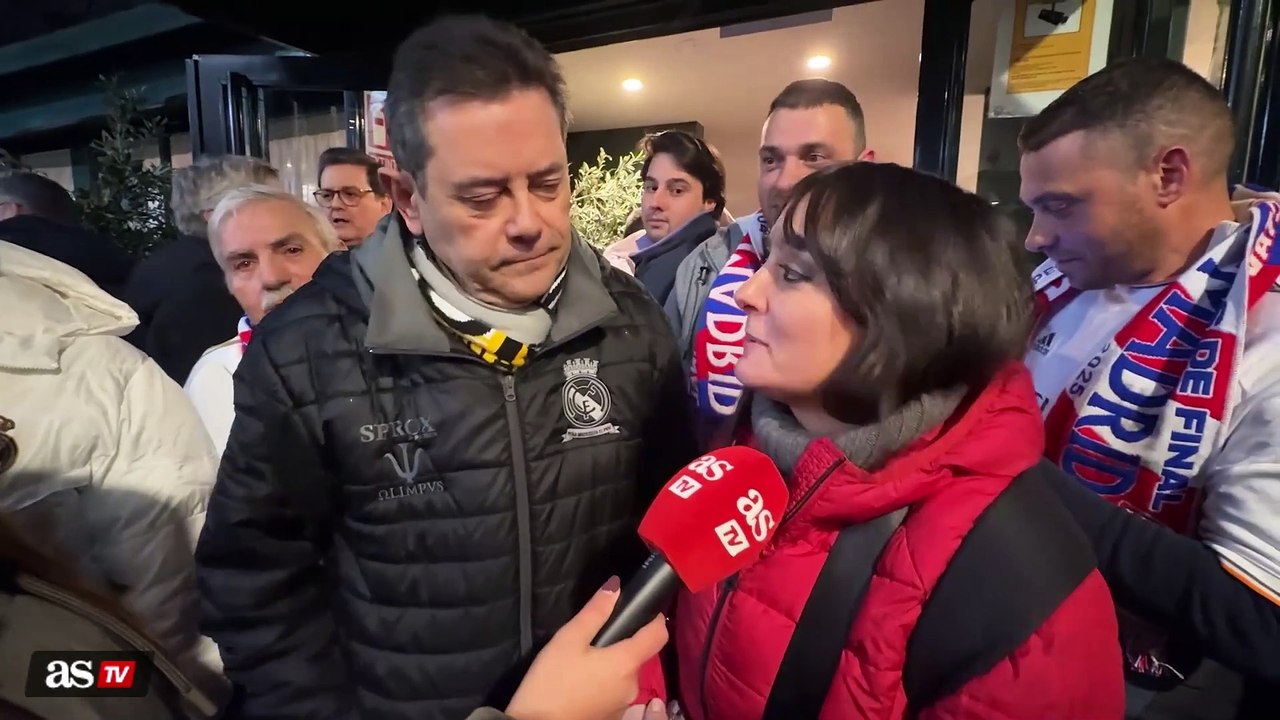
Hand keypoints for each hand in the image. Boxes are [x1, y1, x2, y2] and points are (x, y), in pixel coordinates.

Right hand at [506, 579, 668, 719]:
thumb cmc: (552, 682)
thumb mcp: (567, 640)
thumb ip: (594, 612)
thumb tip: (616, 586)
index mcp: (626, 662)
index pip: (658, 635)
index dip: (655, 619)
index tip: (643, 609)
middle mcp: (633, 685)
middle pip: (637, 655)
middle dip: (622, 644)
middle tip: (593, 639)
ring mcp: (623, 705)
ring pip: (624, 675)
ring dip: (611, 666)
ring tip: (582, 662)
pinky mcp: (612, 718)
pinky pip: (614, 693)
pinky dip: (604, 684)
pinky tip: (581, 683)